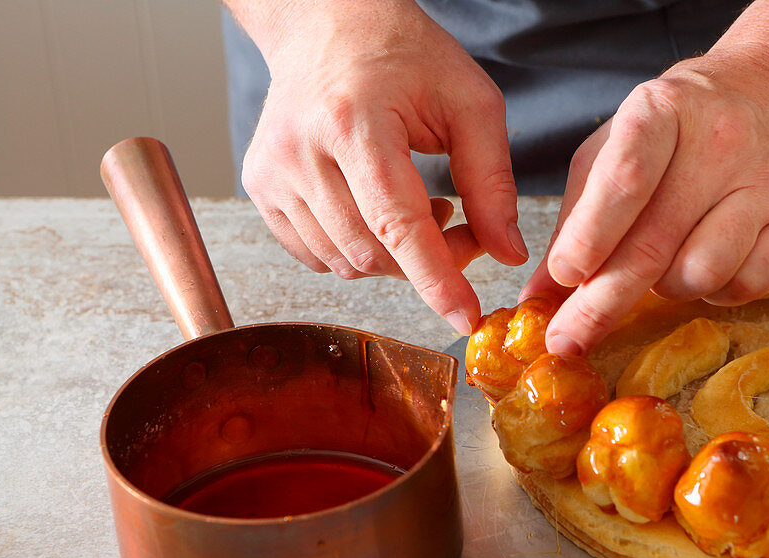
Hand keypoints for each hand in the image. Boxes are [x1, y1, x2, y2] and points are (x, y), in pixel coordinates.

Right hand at [233, 0, 527, 333]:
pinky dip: (358, 250)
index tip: (465, 317)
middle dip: (428, 260)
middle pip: (372, 252)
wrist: (327, 26)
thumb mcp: (470, 103)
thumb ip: (492, 182)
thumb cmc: (405, 57)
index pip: (396, 224)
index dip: (435, 278)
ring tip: (420, 207)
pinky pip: (317, 255)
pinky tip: (378, 211)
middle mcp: (301, 150)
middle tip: (461, 224)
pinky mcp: (261, 188)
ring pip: (344, 262)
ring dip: (394, 256)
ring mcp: (273, 172)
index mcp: (354, 122)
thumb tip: (507, 254)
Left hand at [519, 60, 768, 353]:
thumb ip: (574, 222)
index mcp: (661, 111)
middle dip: (600, 304)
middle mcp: (719, 142)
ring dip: (663, 291)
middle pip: (654, 244)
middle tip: (567, 340)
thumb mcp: (613, 151)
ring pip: (698, 274)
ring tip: (660, 264)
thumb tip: (538, 298)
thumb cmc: (677, 133)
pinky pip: (743, 287)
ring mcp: (764, 181)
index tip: (563, 276)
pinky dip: (711, 293)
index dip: (591, 234)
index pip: (625, 177)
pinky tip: (703, 263)